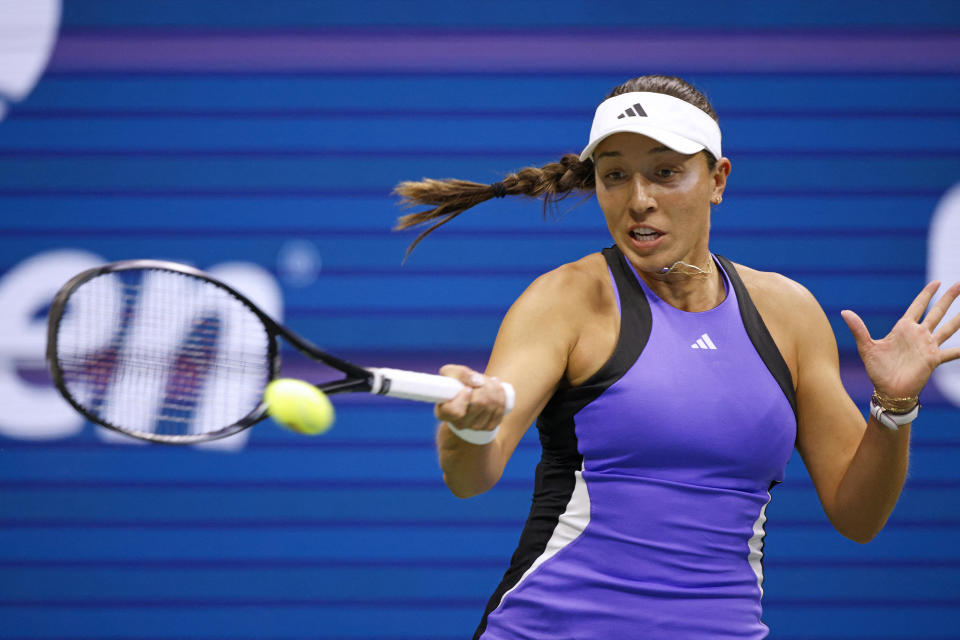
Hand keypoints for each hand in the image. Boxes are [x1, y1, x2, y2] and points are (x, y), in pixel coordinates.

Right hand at [434, 364, 506, 431]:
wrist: (468, 396)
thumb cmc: (456, 383)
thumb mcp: (451, 373)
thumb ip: (461, 373)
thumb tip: (478, 381)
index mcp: (444, 412)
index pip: (455, 411)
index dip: (464, 398)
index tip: (467, 388)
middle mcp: (459, 424)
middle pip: (480, 403)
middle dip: (484, 386)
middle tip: (481, 380)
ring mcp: (475, 427)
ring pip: (492, 404)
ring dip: (494, 388)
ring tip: (488, 383)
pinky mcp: (489, 426)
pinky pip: (500, 409)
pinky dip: (501, 396)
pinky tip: (496, 390)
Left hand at [842, 281, 959, 398]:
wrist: (887, 390)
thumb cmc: (877, 370)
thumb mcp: (866, 347)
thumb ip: (858, 329)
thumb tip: (844, 312)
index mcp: (903, 329)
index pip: (918, 306)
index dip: (927, 294)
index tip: (937, 282)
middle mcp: (919, 335)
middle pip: (936, 312)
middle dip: (948, 299)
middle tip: (958, 284)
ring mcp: (928, 346)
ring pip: (948, 328)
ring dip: (959, 319)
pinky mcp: (933, 360)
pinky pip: (952, 352)